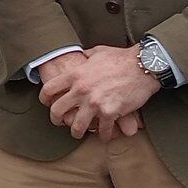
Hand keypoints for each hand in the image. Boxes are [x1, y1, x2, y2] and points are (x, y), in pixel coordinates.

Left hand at [38, 46, 157, 140]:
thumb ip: (85, 57)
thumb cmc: (122, 57)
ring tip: (78, 133)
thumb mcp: (97, 52)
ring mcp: (95, 103)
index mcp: (76, 74)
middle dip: (56, 119)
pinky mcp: (110, 112)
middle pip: (58, 110)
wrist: (143, 66)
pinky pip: (102, 130)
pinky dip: (104, 135)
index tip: (47, 103)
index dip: (45, 98)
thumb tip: (80, 56)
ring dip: (77, 131)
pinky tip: (105, 135)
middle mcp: (81, 90)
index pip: (49, 89)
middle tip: (59, 122)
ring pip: (77, 125)